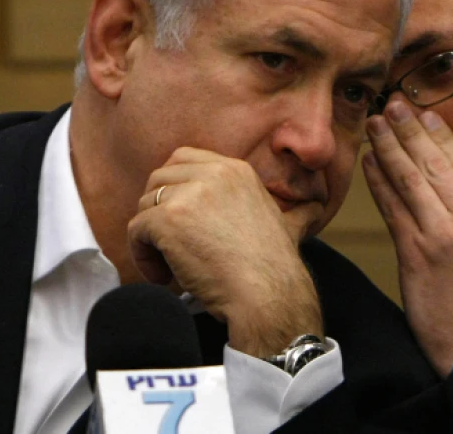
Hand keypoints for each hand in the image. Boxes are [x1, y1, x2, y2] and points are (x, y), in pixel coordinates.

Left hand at [127, 147, 323, 357]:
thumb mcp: (289, 226)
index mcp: (236, 170)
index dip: (173, 188)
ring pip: (144, 206)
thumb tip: (316, 208)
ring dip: (150, 238)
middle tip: (172, 246)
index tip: (180, 221)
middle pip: (158, 178)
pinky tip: (165, 276)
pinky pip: (136, 231)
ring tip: (171, 267)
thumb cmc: (275, 268)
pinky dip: (142, 256)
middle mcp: (213, 174)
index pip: (183, 159)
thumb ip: (297, 212)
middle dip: (157, 212)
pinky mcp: (168, 220)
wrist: (267, 294)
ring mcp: (189, 194)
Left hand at [363, 102, 452, 376]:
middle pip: (434, 164)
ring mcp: (440, 235)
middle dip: (409, 130)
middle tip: (391, 104)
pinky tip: (369, 162)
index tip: (425, 114)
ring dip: (388, 148)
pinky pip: (392, 208)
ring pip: (409, 180)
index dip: (441, 135)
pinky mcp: (414, 253)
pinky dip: (379, 182)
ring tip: (374, 124)